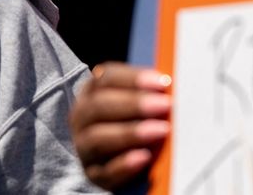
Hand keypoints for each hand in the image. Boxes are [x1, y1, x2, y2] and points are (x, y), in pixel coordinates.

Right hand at [70, 63, 171, 190]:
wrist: (121, 159)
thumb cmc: (134, 121)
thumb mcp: (137, 103)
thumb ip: (149, 93)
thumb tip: (171, 87)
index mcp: (92, 92)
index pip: (106, 78)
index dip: (134, 79)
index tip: (162, 83)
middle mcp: (82, 118)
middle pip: (99, 106)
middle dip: (134, 104)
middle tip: (164, 105)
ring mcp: (84, 148)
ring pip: (97, 139)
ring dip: (131, 133)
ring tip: (161, 130)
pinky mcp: (93, 174)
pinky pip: (105, 171)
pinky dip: (125, 164)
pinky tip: (145, 157)